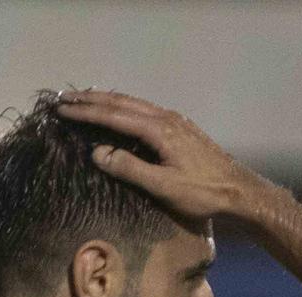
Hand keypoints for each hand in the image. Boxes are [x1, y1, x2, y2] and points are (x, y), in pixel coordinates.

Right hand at [56, 89, 273, 221]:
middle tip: (65, 98)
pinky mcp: (180, 127)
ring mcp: (174, 120)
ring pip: (134, 103)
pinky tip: (118, 111)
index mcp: (159, 129)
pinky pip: (144, 109)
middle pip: (122, 102)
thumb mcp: (163, 186)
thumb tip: (97, 152)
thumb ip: (129, 168)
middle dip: (92, 99)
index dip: (86, 112)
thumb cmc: (202, 193)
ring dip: (107, 100)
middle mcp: (165, 117)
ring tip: (85, 99)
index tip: (62, 109)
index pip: (114, 116)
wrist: (238, 191)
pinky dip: (123, 106)